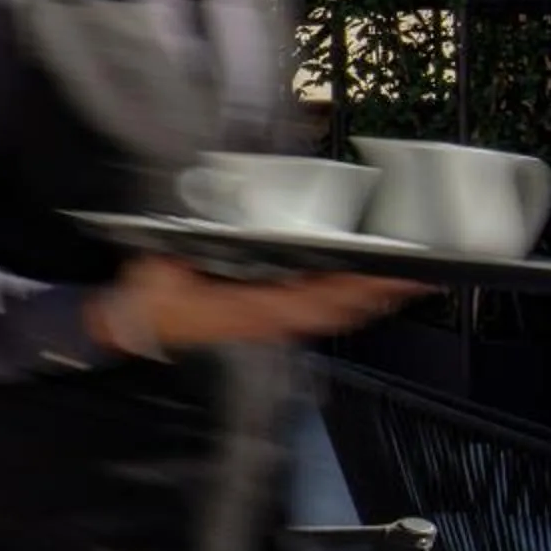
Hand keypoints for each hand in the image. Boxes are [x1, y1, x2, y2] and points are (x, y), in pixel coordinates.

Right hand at [93, 255, 424, 354]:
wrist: (131, 330)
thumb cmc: (148, 303)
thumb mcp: (161, 266)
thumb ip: (193, 245)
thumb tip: (226, 220)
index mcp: (251, 309)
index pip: (317, 300)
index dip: (356, 288)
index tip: (389, 272)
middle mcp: (269, 320)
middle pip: (339, 311)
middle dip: (378, 294)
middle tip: (418, 275)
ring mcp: (270, 324)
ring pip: (333, 316)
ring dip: (368, 300)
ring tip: (401, 281)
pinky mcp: (267, 320)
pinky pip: (319, 314)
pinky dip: (346, 303)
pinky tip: (361, 291)